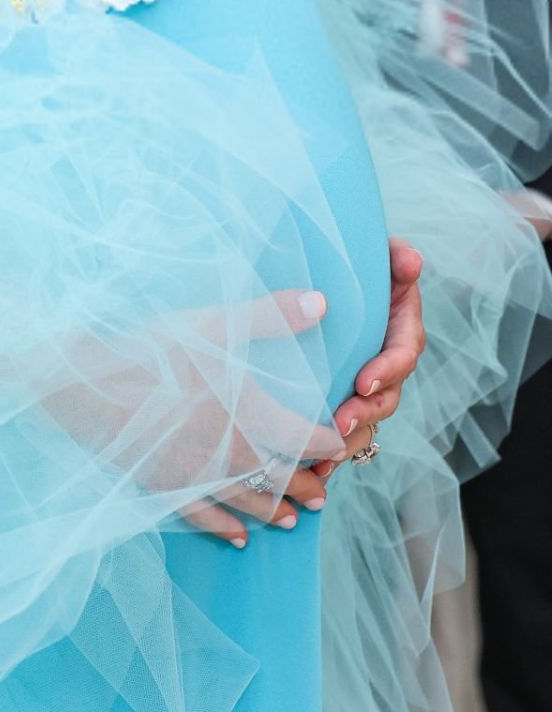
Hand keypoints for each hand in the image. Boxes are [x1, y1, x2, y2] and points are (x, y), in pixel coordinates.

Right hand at [36, 285, 343, 548]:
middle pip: (280, 477)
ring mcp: (199, 476)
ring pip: (248, 502)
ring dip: (275, 511)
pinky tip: (239, 538)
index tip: (338, 445)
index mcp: (251, 414)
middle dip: (305, 485)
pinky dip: (226, 527)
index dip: (324, 442)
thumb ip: (270, 315)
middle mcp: (232, 454)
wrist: (93, 388)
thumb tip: (322, 304)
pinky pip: (205, 516)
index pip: (302, 437)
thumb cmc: (154, 351)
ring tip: (293, 520)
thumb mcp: (214, 323)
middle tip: (324, 494)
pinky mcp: (167, 487)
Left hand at [308, 237, 424, 489]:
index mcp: (399, 326)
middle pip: (386, 397)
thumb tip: (412, 261)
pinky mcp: (341, 398)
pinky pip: (342, 432)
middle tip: (339, 425)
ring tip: (323, 458)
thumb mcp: (374, 254)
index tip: (363, 382)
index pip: (403, 354)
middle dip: (365, 415)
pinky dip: (329, 452)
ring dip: (347, 443)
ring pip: (366, 422)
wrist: (320, 270)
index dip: (387, 371)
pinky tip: (310, 470)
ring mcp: (365, 383)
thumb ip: (394, 256)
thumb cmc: (351, 258)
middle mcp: (386, 360)